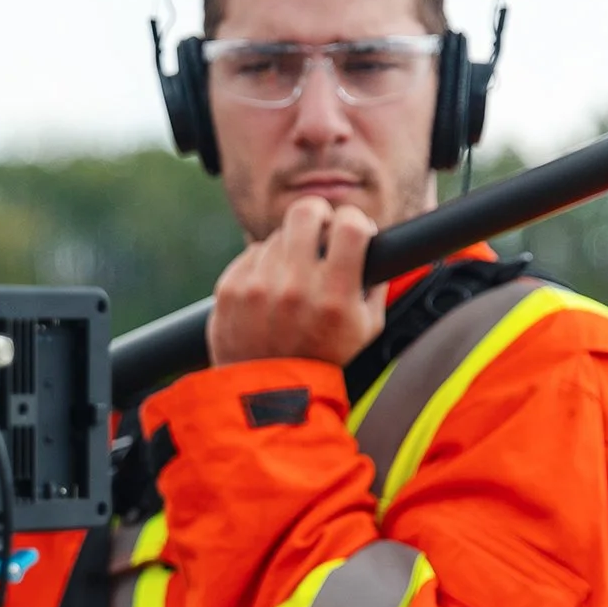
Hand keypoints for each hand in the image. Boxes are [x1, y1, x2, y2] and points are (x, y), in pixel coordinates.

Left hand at [207, 196, 385, 366]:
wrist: (266, 394)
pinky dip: (263, 266)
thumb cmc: (323, 360)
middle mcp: (293, 287)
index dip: (355, 220)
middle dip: (317, 217)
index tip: (353, 230)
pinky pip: (251, 255)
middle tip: (320, 232)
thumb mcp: (366, 328)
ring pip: (277, 236)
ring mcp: (257, 287)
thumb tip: (379, 244)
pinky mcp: (229, 290)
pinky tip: (270, 290)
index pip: (349, 226)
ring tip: (293, 277)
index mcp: (334, 296)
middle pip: (305, 212)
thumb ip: (374, 283)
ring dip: (289, 248)